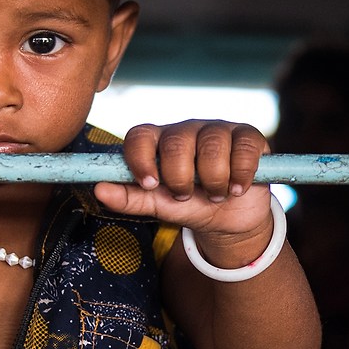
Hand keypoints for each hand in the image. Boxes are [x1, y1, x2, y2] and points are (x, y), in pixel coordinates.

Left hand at [95, 120, 278, 267]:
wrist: (231, 219)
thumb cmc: (191, 206)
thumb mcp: (159, 206)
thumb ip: (130, 198)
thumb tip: (99, 190)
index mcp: (158, 141)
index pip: (140, 135)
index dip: (141, 158)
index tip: (151, 185)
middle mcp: (186, 130)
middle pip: (176, 141)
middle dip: (181, 177)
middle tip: (187, 196)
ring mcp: (218, 129)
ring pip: (211, 145)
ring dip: (214, 180)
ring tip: (216, 195)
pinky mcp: (248, 136)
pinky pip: (244, 147)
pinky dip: (240, 174)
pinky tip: (237, 188)